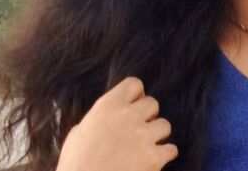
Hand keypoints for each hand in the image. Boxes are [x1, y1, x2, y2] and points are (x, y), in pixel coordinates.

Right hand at [56, 77, 177, 170]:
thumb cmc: (75, 165)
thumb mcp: (77, 134)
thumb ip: (97, 120)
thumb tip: (105, 120)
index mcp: (108, 106)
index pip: (134, 84)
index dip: (135, 95)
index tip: (133, 106)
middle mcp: (128, 116)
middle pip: (152, 103)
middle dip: (147, 116)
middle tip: (139, 129)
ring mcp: (143, 136)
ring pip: (165, 125)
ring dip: (157, 135)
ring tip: (147, 145)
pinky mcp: (154, 158)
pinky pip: (171, 149)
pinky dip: (165, 155)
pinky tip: (156, 160)